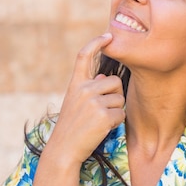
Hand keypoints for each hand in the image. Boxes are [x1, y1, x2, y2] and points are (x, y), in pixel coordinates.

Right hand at [45, 33, 124, 164]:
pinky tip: (102, 129)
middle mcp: (83, 89)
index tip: (108, 35)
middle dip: (114, 95)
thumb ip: (88, 88)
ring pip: (120, 98)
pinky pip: (121, 113)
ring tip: (99, 121)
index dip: (96, 42)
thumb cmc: (72, 127)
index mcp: (75, 85)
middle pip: (114, 81)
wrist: (64, 150)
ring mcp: (93, 102)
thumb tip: (101, 75)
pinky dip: (116, 122)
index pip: (84, 56)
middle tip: (101, 111)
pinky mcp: (103, 115)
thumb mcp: (74, 103)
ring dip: (116, 110)